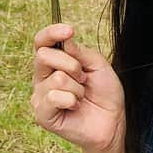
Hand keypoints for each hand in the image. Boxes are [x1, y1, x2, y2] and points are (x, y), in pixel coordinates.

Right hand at [31, 24, 125, 152]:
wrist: (112, 122)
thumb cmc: (104, 93)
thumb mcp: (98, 65)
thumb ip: (80, 52)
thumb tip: (65, 41)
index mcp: (53, 62)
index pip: (41, 42)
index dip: (51, 33)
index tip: (69, 30)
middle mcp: (42, 77)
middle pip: (43, 55)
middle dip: (72, 64)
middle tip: (84, 78)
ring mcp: (40, 96)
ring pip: (56, 78)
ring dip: (77, 88)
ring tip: (81, 96)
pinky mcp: (42, 114)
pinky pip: (54, 97)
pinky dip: (72, 100)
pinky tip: (75, 107)